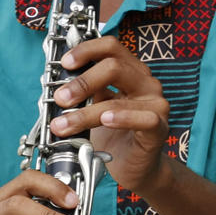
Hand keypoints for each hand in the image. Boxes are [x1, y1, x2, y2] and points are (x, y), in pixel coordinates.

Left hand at [50, 35, 172, 193]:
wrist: (133, 167)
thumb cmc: (113, 136)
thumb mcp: (93, 106)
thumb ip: (83, 91)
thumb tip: (55, 82)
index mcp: (130, 71)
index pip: (111, 47)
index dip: (86, 50)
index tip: (64, 63)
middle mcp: (145, 83)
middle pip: (114, 66)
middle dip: (81, 82)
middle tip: (60, 99)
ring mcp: (156, 104)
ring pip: (120, 98)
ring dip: (86, 111)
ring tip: (64, 124)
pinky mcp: (159, 127)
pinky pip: (144, 119)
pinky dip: (121, 118)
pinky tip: (105, 121)